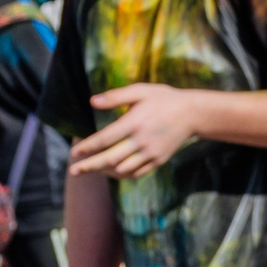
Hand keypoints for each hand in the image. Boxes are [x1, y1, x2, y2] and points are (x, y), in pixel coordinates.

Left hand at [70, 84, 197, 178]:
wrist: (193, 114)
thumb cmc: (163, 99)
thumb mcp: (140, 91)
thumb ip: (116, 96)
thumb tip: (92, 101)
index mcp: (134, 123)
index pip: (105, 139)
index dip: (88, 147)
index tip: (74, 152)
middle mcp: (142, 141)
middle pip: (111, 159)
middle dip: (90, 166)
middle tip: (73, 171)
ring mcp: (151, 153)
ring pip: (123, 169)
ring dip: (104, 172)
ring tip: (89, 170)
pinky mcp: (159, 160)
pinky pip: (137, 173)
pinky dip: (122, 175)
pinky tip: (110, 172)